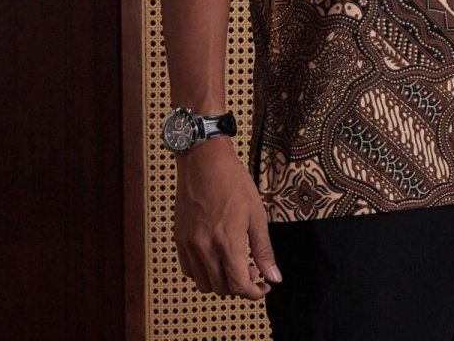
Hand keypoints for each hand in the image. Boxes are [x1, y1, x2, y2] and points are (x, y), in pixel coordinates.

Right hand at [172, 137, 281, 298]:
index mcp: (227, 243)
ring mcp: (189, 245)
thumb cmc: (233, 182)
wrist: (204, 161)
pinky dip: (203, 272)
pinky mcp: (179, 239)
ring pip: (204, 284)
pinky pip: (189, 270)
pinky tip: (214, 258)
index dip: (254, 293)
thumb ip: (263, 249)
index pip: (239, 286)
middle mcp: (205, 249)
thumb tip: (274, 277)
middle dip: (240, 287)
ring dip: (221, 282)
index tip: (263, 287)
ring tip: (233, 264)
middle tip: (251, 270)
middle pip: (222, 288)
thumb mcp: (256, 213)